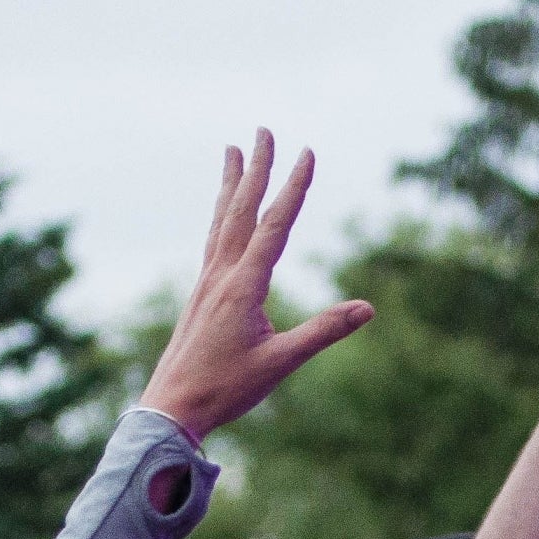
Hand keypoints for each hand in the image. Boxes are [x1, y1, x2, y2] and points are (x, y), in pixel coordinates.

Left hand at [137, 131, 371, 441]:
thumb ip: (323, 331)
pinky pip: (213, 240)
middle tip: (263, 130)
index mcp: (242, 286)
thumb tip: (367, 309)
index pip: (275, 225)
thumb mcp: (281, 362)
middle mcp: (221, 275)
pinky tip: (223, 212)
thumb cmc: (225, 389)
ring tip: (232, 151)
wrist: (171, 408)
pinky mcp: (201, 294)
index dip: (294, 187)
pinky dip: (221, 215)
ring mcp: (207, 282)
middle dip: (256, 168)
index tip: (307, 153)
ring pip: (221, 220)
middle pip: (241, 209)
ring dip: (231, 184)